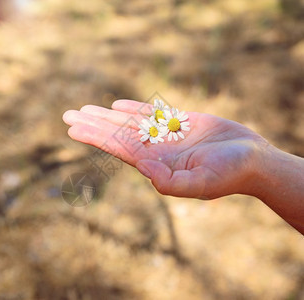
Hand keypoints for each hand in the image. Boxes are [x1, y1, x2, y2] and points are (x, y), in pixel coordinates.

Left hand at [63, 100, 266, 198]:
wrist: (252, 160)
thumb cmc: (229, 174)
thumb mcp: (202, 184)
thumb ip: (170, 182)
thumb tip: (142, 167)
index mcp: (156, 163)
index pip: (117, 147)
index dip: (95, 136)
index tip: (73, 127)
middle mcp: (156, 149)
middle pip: (117, 133)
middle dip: (93, 123)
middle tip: (68, 115)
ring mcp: (166, 135)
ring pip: (130, 121)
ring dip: (107, 114)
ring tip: (85, 109)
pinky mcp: (180, 122)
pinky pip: (152, 113)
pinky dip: (134, 108)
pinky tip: (118, 105)